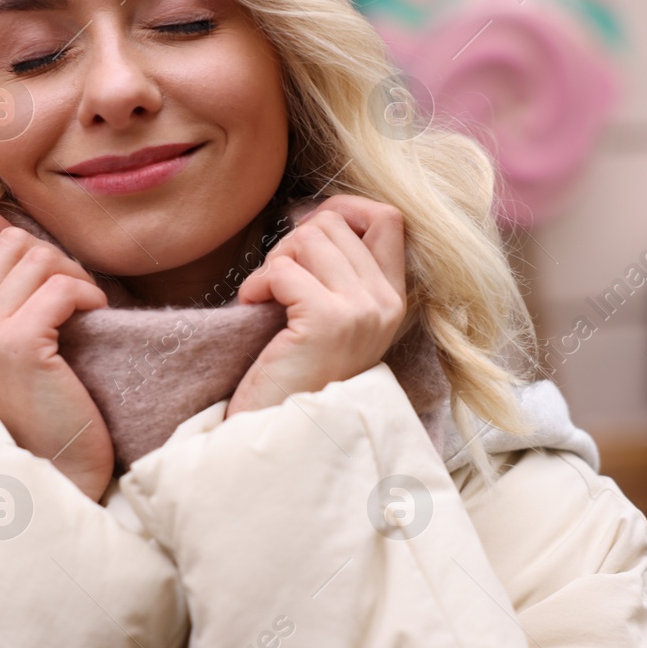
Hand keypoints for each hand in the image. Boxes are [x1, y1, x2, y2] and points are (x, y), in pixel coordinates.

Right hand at [0, 210, 115, 501]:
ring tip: (82, 307)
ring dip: (74, 275)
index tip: (28, 254)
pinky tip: (94, 315)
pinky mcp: (21, 345)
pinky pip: (62, 286)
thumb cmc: (37, 402)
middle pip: (8, 240)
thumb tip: (15, 232)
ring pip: (38, 256)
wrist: (53, 466)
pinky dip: (88, 293)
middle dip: (51, 256)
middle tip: (70, 292)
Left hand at [226, 195, 406, 417]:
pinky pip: (283, 268)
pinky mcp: (328, 322)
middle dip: (292, 242)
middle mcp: (385, 303)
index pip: (388, 218)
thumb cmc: (295, 376)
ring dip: (274, 261)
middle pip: (335, 222)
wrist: (284, 437)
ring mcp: (362, 312)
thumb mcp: (331, 319)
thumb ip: (337, 272)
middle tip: (276, 284)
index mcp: (393, 300)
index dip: (341, 210)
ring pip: (309, 237)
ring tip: (268, 298)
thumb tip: (312, 217)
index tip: (304, 239)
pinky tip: (253, 308)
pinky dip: (257, 283)